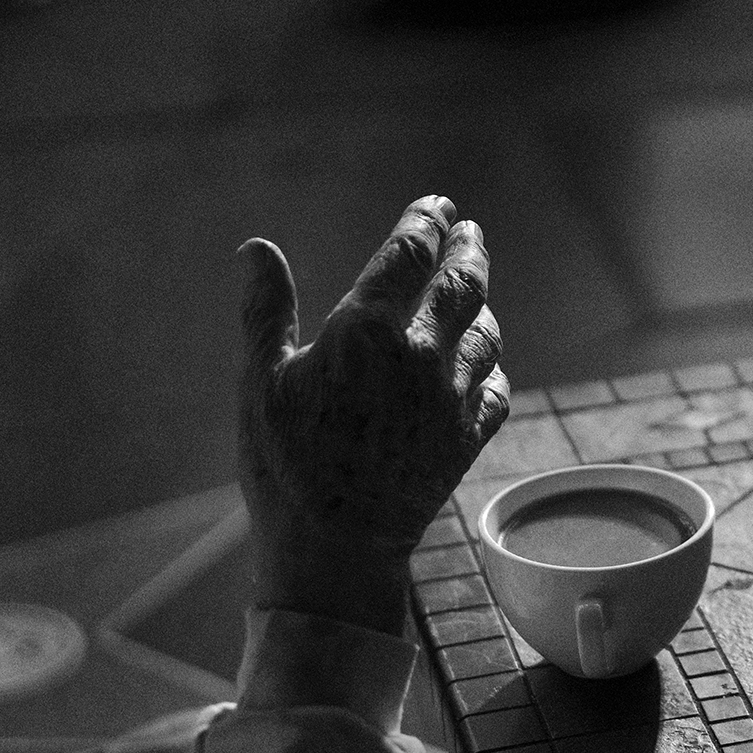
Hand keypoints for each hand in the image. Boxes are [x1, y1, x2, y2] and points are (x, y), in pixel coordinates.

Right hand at [237, 196, 508, 630]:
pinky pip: (496, 387)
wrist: (334, 547)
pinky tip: (481, 365)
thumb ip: (265, 311)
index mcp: (368, 330)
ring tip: (473, 294)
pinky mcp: (469, 436)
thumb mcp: (260, 382)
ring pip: (486, 333)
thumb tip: (257, 247)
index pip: (410, 253)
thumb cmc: (284, 464)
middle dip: (469, 249)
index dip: (426, 221)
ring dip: (481, 307)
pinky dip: (491, 368)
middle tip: (469, 231)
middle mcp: (422, 354)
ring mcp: (453, 396)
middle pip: (464, 282)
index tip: (435, 206)